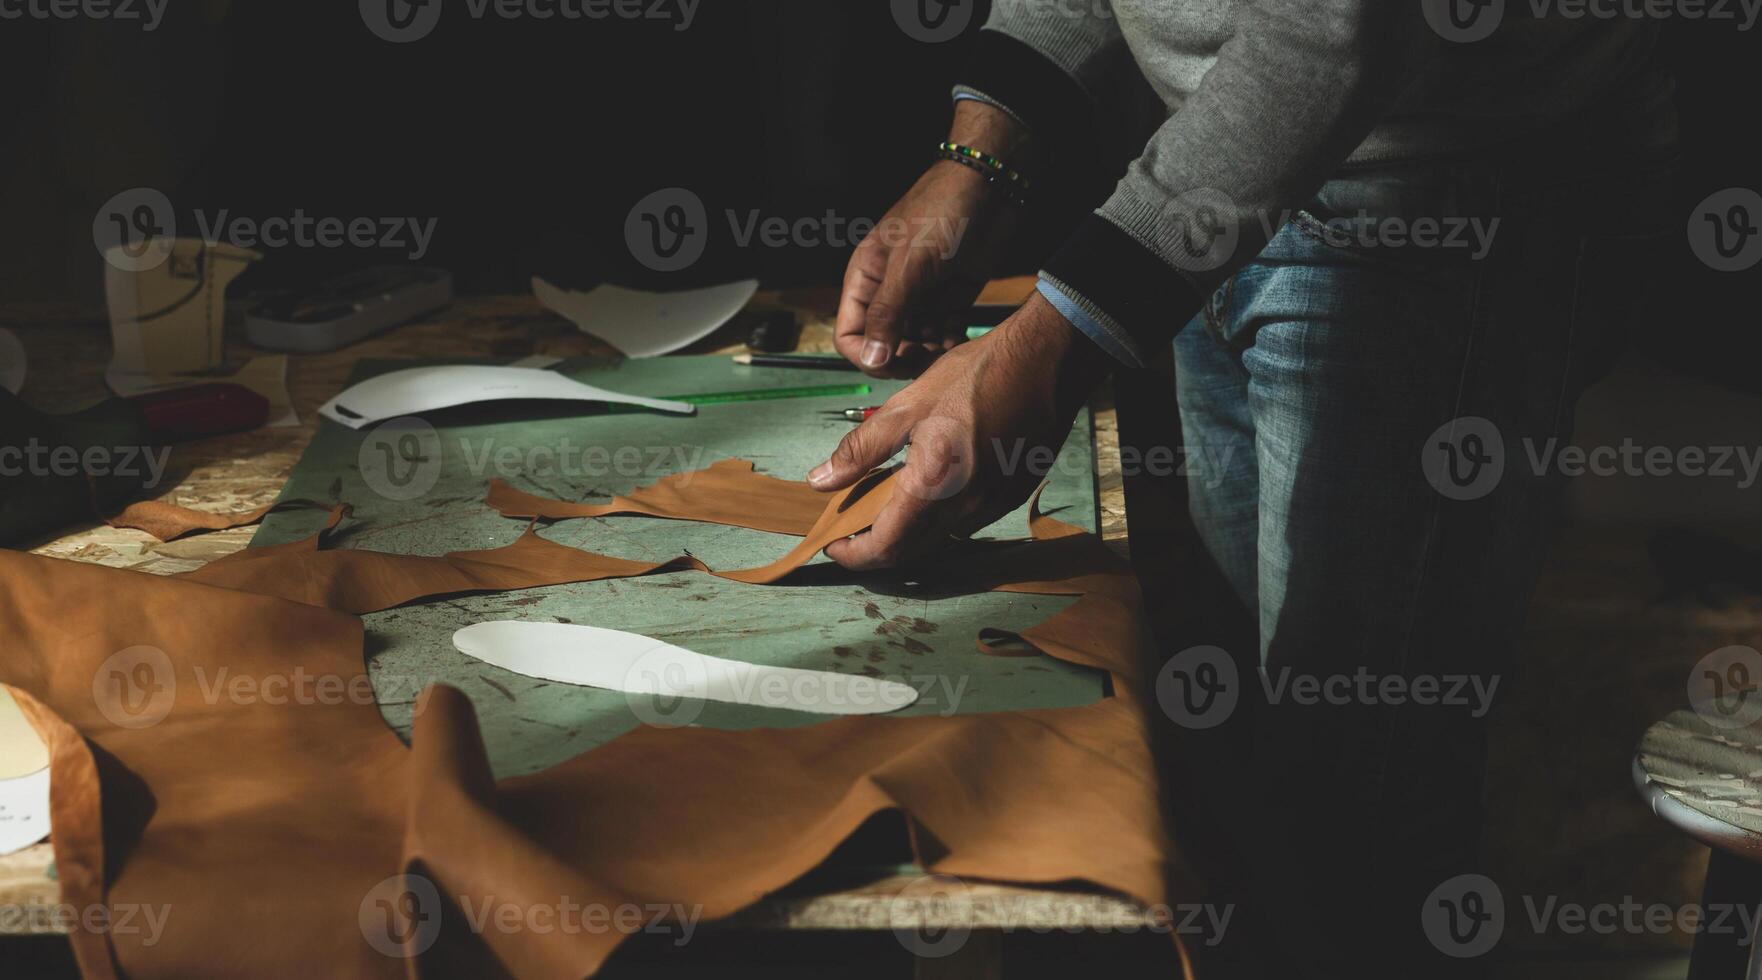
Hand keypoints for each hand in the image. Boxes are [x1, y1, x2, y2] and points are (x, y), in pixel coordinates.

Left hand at [809, 293, 1111, 569]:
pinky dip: (942, 516)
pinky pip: (969, 521)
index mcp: (933, 485)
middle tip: (854, 529)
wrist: (1047, 364)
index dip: (855, 555)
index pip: (886, 546)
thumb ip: (862, 449)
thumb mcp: (908, 404)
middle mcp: (966, 506)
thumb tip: (821, 480)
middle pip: (913, 551)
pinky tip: (935, 487)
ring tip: (890, 503)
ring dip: (911, 532)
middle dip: (878, 549)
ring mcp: (993, 505)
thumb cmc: (978, 376)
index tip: (834, 545)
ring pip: (941, 536)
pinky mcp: (1013, 496)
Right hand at [835, 101, 1028, 378]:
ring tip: (943, 347)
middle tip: (922, 360)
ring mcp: (920, 294)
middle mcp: (890, 290)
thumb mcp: (909, 266)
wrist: (992, 188)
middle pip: (882, 343)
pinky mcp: (950, 297)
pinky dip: (947, 342)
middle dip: (900, 357)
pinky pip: (942, 333)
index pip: (849, 333)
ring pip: (914, 342)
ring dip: (927, 353)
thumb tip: (871, 359)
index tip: (890, 364)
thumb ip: (888, 314)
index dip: (865, 355)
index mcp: (866, 277)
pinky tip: (956, 339)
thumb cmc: (943, 211)